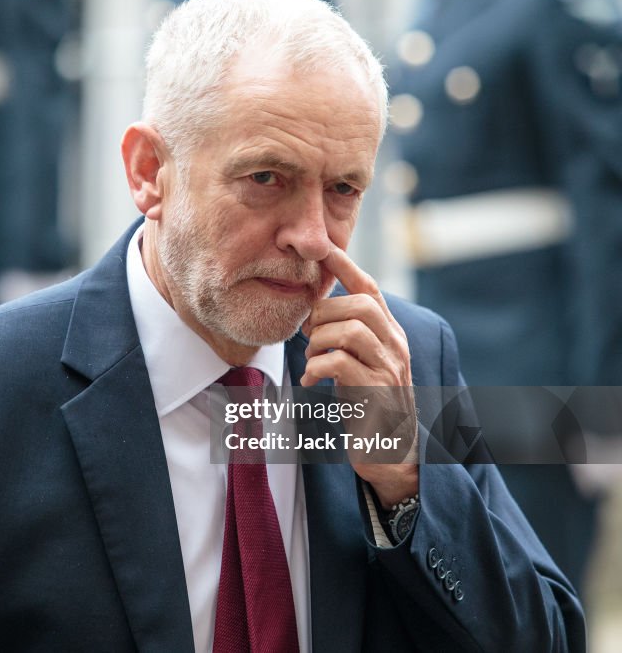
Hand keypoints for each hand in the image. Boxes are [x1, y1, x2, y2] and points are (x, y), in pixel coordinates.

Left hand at [301, 246, 417, 507]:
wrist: (391, 456)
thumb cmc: (368, 406)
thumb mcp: (360, 364)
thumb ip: (347, 338)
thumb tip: (315, 313)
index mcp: (391, 335)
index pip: (371, 289)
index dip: (347, 266)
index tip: (324, 249)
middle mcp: (396, 348)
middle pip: (360, 304)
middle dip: (325, 311)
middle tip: (309, 333)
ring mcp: (389, 371)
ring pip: (351, 331)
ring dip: (319, 341)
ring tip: (311, 360)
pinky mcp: (376, 395)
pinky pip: (339, 364)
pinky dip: (315, 368)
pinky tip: (310, 382)